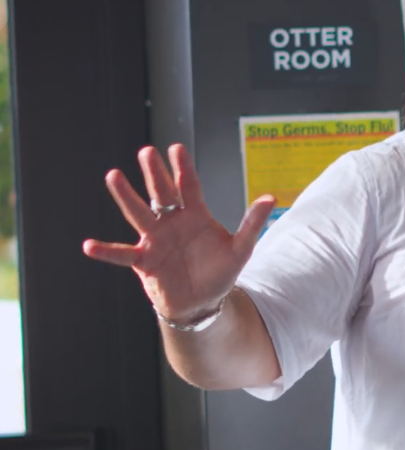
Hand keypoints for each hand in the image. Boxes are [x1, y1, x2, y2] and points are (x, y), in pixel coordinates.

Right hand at [83, 144, 275, 322]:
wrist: (203, 302)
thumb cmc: (220, 272)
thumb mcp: (241, 248)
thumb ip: (252, 223)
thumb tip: (270, 198)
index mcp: (195, 216)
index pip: (188, 186)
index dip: (182, 168)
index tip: (176, 147)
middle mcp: (172, 223)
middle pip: (161, 193)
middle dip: (154, 173)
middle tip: (146, 151)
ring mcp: (155, 240)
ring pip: (139, 214)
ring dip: (126, 196)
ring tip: (114, 176)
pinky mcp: (144, 261)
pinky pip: (122, 255)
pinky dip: (106, 251)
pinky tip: (89, 245)